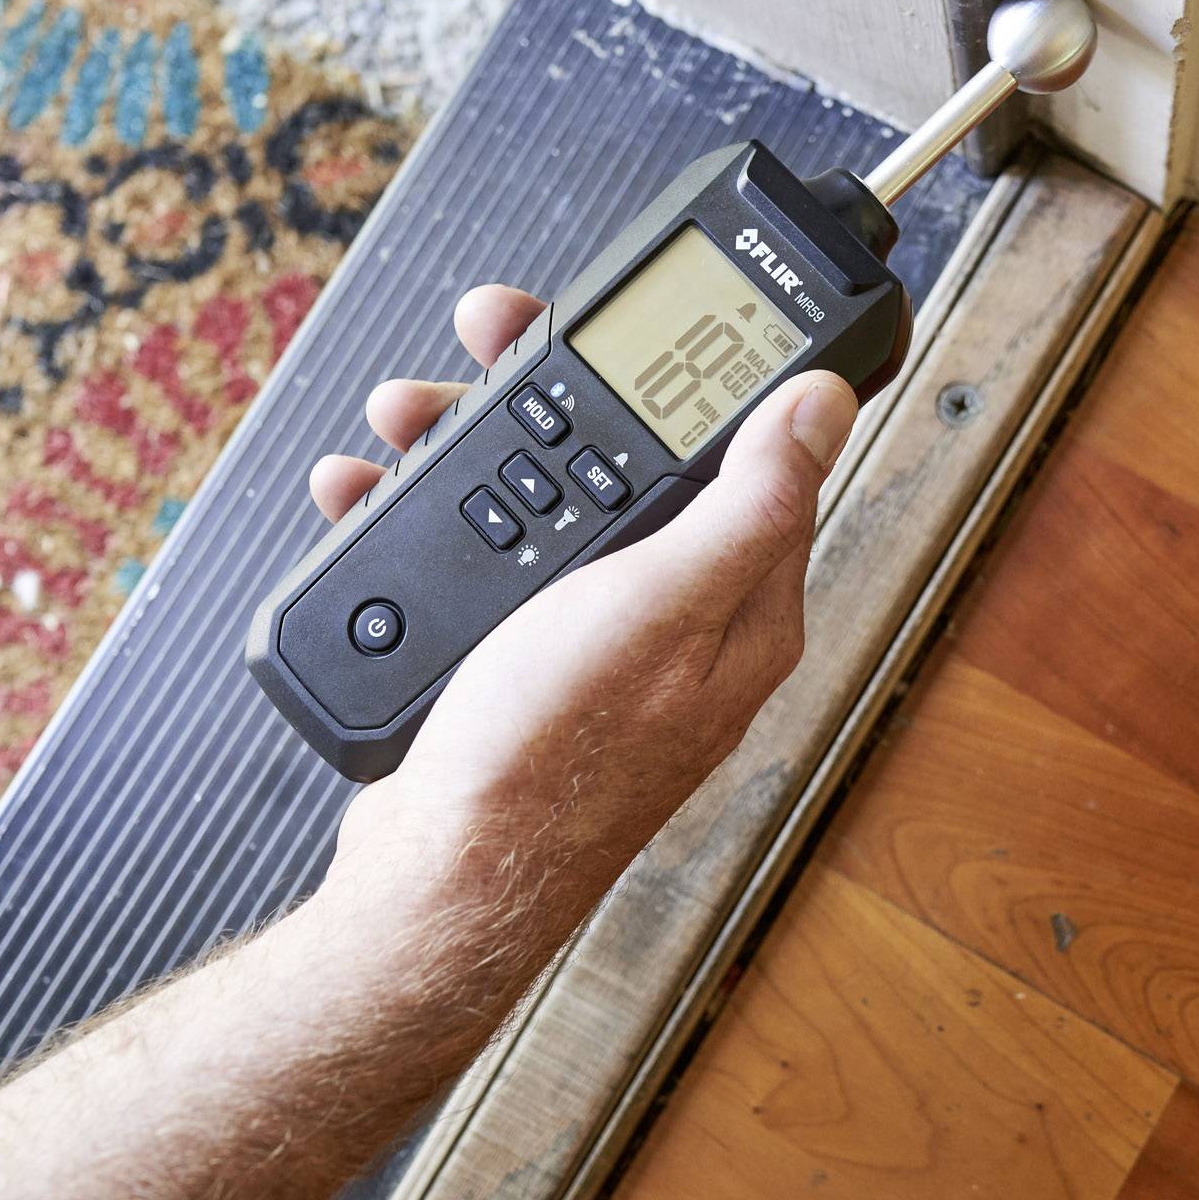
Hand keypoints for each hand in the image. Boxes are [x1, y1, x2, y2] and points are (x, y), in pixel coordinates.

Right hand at [305, 284, 858, 918]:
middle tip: (482, 339)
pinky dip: (425, 520)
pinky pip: (483, 561)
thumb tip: (824, 404)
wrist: (438, 882)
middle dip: (545, 392)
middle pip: (626, 461)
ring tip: (404, 416)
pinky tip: (374, 499)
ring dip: (466, 443)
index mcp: (744, 607)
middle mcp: (682, 624)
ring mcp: (599, 646)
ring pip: (542, 498)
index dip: (683, 371)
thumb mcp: (661, 603)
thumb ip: (748, 502)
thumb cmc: (552, 759)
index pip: (743, 451)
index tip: (618, 317)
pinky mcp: (523, 668)